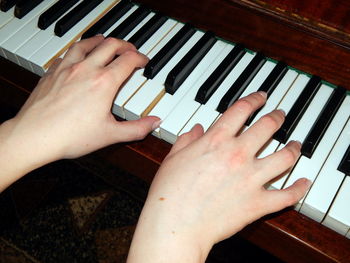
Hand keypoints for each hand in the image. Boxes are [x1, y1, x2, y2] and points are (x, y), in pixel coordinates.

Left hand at [0, 36, 158, 189]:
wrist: (35, 136)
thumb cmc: (70, 136)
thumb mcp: (110, 135)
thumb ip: (136, 129)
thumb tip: (154, 123)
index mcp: (104, 82)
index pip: (128, 60)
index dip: (140, 58)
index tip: (143, 61)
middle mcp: (86, 69)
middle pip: (110, 45)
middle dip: (124, 45)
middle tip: (130, 49)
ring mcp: (67, 68)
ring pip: (86, 44)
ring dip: (100, 41)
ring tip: (105, 41)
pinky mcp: (52, 72)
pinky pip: (67, 54)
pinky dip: (77, 50)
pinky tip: (78, 55)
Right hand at [128, 92, 310, 261]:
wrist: (175, 224)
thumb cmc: (170, 192)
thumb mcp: (174, 157)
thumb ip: (188, 140)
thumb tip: (197, 129)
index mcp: (216, 141)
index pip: (242, 110)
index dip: (254, 99)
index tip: (260, 97)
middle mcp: (237, 155)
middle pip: (268, 127)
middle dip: (277, 117)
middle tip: (280, 115)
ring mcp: (251, 179)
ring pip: (285, 157)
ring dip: (294, 148)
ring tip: (296, 145)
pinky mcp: (258, 203)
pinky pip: (287, 196)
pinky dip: (299, 189)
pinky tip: (304, 183)